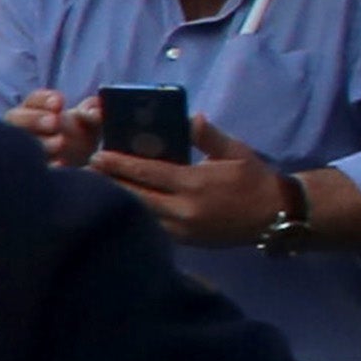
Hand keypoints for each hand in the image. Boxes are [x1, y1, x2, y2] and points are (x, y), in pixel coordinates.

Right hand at [2, 88, 94, 164]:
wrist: (81, 168)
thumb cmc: (81, 139)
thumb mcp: (90, 123)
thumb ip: (94, 112)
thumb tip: (95, 112)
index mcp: (36, 112)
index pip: (33, 101)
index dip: (43, 100)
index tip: (60, 103)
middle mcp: (22, 130)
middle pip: (16, 119)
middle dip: (35, 119)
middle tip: (55, 122)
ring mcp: (21, 151)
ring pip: (19, 144)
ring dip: (38, 142)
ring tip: (59, 143)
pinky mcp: (27, 171)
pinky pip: (26, 168)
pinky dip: (41, 165)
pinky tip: (58, 164)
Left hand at [97, 119, 296, 246]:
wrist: (274, 216)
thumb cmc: (253, 178)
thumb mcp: (234, 151)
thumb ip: (208, 136)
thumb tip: (190, 117)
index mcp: (195, 184)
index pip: (149, 173)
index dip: (121, 165)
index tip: (98, 156)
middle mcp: (184, 210)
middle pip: (136, 196)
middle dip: (110, 183)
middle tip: (85, 171)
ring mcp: (183, 230)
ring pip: (141, 215)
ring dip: (118, 201)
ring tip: (95, 188)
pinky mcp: (185, 243)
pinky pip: (152, 228)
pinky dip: (135, 216)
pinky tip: (119, 206)